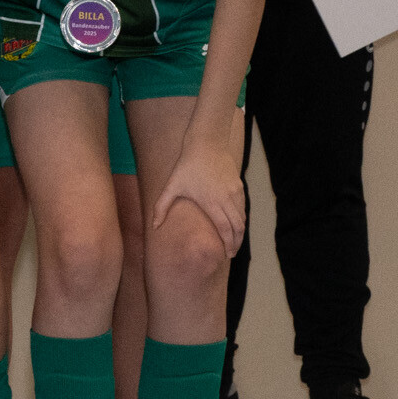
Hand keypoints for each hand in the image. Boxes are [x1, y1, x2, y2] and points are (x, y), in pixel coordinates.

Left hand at [152, 138, 246, 254]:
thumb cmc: (187, 166)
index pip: (225, 230)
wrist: (206, 144)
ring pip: (243, 218)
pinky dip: (241, 219)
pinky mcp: (240, 186)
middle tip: (232, 253)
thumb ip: (161, 207)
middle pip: (238, 228)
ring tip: (234, 241)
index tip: (227, 255)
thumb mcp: (171, 186)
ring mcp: (235, 192)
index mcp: (212, 202)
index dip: (228, 244)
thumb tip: (154, 226)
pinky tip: (235, 224)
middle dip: (236, 243)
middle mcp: (227, 199)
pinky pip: (243, 207)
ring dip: (240, 232)